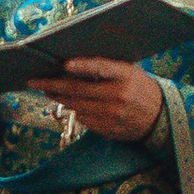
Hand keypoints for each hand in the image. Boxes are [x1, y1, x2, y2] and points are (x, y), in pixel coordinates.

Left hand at [40, 58, 165, 142]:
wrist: (159, 117)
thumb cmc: (139, 87)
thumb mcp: (129, 71)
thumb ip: (106, 68)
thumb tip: (72, 65)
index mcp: (126, 76)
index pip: (101, 68)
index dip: (82, 66)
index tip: (63, 64)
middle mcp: (119, 96)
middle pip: (79, 91)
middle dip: (53, 85)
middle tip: (34, 81)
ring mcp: (113, 115)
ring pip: (77, 106)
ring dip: (60, 99)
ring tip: (49, 91)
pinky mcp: (108, 130)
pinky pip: (84, 120)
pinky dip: (76, 111)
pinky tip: (73, 104)